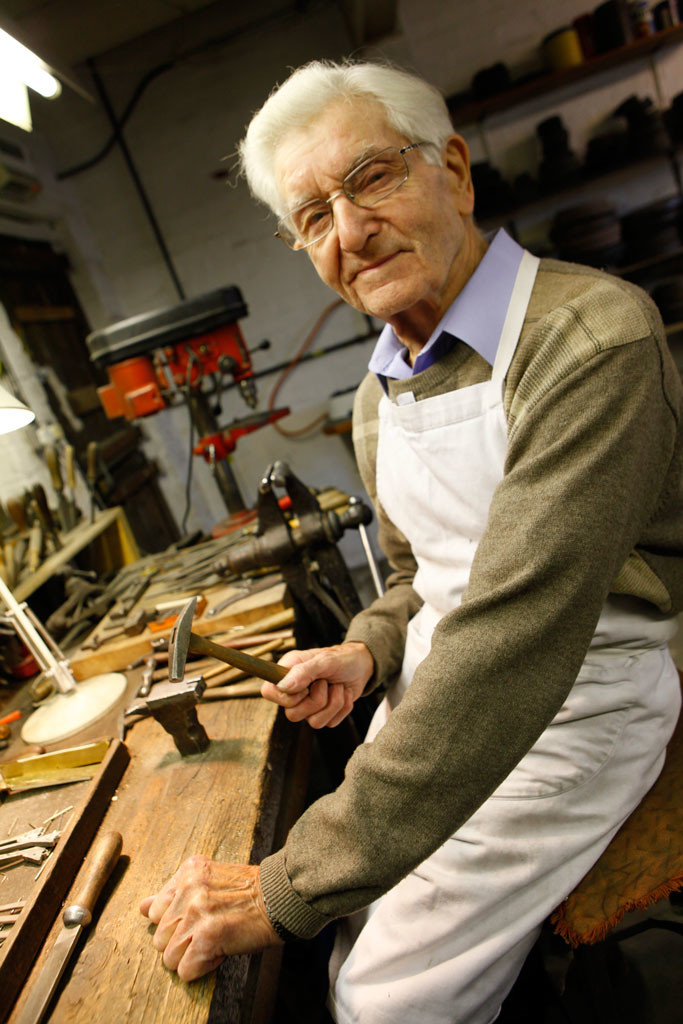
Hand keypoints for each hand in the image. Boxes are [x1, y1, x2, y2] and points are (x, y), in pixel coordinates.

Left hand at [139, 858, 279, 981]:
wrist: (281, 898)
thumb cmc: (248, 892)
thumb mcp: (207, 881)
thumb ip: (172, 894)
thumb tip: (142, 908)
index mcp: (188, 872)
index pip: (155, 911)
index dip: (177, 923)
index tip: (199, 920)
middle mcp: (189, 889)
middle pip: (160, 937)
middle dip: (182, 943)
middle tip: (209, 932)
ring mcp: (197, 912)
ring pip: (169, 957)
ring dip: (191, 957)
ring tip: (214, 942)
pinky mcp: (208, 936)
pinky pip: (185, 970)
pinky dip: (201, 969)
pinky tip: (219, 953)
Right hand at [261, 641, 373, 728]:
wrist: (362, 665)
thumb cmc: (341, 658)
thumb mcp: (324, 661)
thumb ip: (303, 672)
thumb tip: (283, 686)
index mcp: (288, 672)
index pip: (269, 692)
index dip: (285, 696)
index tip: (304, 688)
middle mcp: (295, 690)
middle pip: (292, 715)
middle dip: (317, 701)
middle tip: (326, 684)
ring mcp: (309, 704)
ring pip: (313, 722)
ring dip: (333, 703)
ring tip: (338, 687)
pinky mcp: (324, 714)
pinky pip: (330, 723)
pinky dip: (342, 708)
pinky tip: (344, 693)